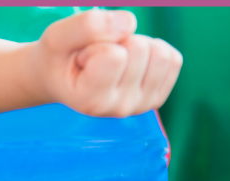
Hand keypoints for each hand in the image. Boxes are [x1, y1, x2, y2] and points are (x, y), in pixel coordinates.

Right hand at [31, 9, 181, 117]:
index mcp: (90, 101)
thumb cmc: (57, 58)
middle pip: (139, 48)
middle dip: (118, 42)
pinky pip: (173, 59)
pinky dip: (152, 50)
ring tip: (113, 59)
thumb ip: (86, 26)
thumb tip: (130, 23)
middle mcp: (118, 108)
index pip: (114, 54)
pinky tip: (130, 63)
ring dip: (136, 44)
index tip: (82, 59)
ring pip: (160, 53)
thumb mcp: (56, 36)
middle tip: (96, 57)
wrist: (61, 79)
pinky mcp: (157, 98)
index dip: (97, 44)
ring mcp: (140, 106)